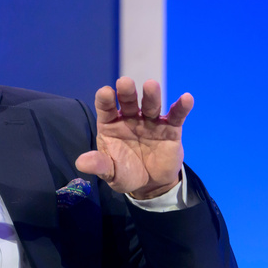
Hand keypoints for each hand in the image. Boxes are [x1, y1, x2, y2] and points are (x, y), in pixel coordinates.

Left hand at [75, 78, 191, 198]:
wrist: (151, 184)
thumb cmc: (126, 173)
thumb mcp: (111, 173)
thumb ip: (99, 165)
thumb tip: (80, 163)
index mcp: (111, 124)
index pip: (106, 107)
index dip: (105, 99)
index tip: (105, 93)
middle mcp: (130, 118)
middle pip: (128, 101)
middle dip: (127, 91)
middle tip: (125, 82)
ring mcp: (150, 121)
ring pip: (151, 105)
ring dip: (151, 95)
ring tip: (151, 85)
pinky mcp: (170, 129)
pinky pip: (176, 116)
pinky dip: (181, 107)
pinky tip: (187, 98)